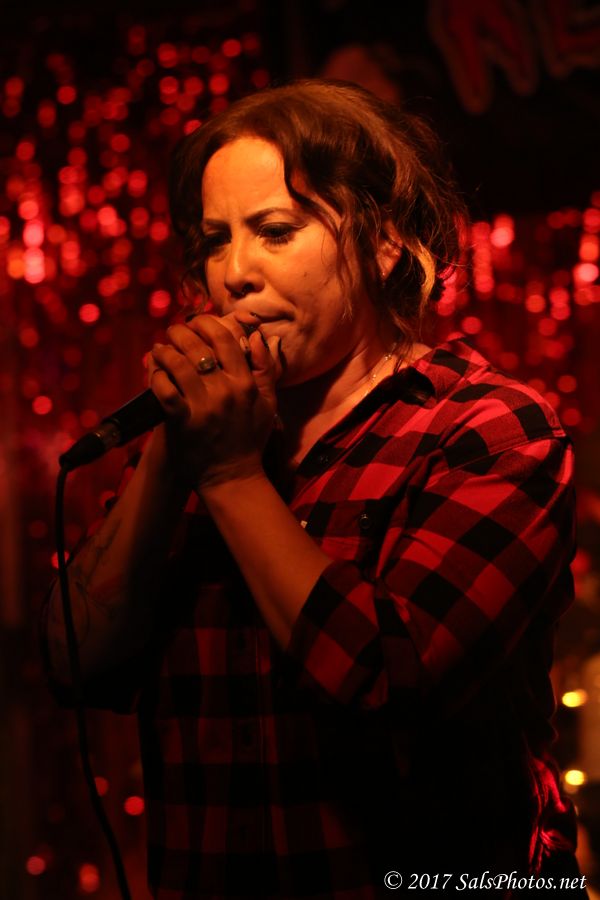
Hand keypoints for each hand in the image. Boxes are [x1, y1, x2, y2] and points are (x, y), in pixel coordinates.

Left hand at [148, 313, 280, 490]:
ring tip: (160, 349)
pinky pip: (164, 391)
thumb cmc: (249, 439)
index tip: (196, 322)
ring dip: (164, 352)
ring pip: (178, 365)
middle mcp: (225, 392)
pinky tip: (156, 373)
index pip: (224, 338)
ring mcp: (203, 408)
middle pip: (197, 347)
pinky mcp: (182, 423)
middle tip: (172, 331)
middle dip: (180, 332)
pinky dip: (157, 377)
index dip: (206, 323)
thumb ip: (264, 368)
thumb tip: (256, 336)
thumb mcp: (267, 403)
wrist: (232, 477)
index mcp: (245, 383)